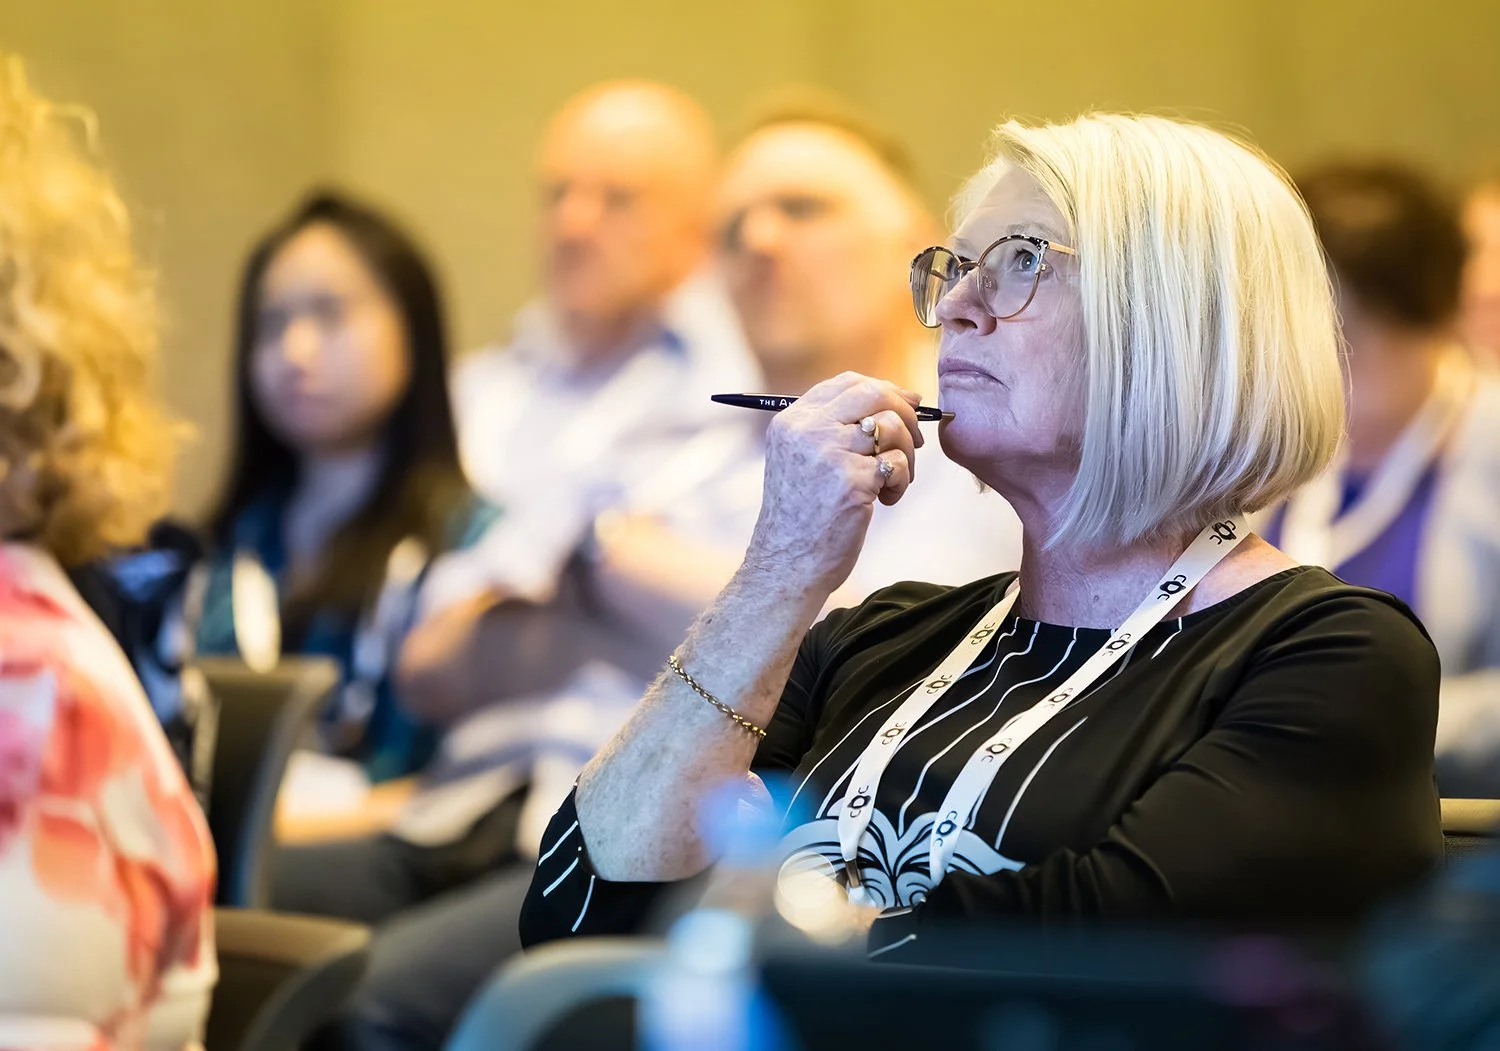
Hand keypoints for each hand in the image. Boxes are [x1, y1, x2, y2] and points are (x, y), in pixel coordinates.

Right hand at [745, 372, 922, 594]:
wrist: (787, 564)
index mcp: (792, 421)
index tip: (906, 405)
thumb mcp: (798, 460)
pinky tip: (885, 500)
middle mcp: (807, 431)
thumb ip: (830, 427)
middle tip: (916, 439)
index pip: (847, 383)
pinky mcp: (852, 482)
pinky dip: (901, 482)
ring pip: (892, 427)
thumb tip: (893, 398)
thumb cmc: (802, 516)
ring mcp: (829, 454)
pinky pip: (898, 464)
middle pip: (873, 394)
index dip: (885, 389)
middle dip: (906, 412)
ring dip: (907, 453)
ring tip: (893, 481)